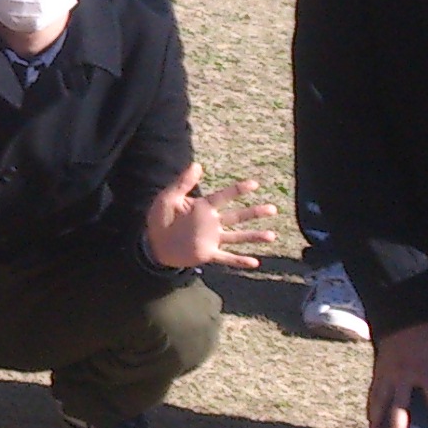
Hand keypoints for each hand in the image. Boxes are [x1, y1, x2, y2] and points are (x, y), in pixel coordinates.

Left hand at [142, 165, 275, 269]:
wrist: (153, 244)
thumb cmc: (160, 218)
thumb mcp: (168, 198)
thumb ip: (183, 183)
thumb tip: (197, 164)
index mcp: (203, 207)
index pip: (224, 197)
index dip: (239, 190)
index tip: (255, 184)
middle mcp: (212, 222)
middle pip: (238, 216)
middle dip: (255, 213)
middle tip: (273, 209)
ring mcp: (211, 239)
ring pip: (237, 237)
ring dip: (254, 236)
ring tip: (272, 235)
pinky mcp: (208, 254)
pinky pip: (227, 258)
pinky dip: (240, 261)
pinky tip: (255, 262)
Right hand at [367, 322, 427, 427]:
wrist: (401, 316)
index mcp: (424, 371)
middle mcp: (404, 376)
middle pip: (400, 405)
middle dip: (397, 426)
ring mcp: (389, 375)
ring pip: (381, 401)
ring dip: (377, 421)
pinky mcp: (379, 372)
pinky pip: (373, 393)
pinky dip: (370, 408)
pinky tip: (369, 423)